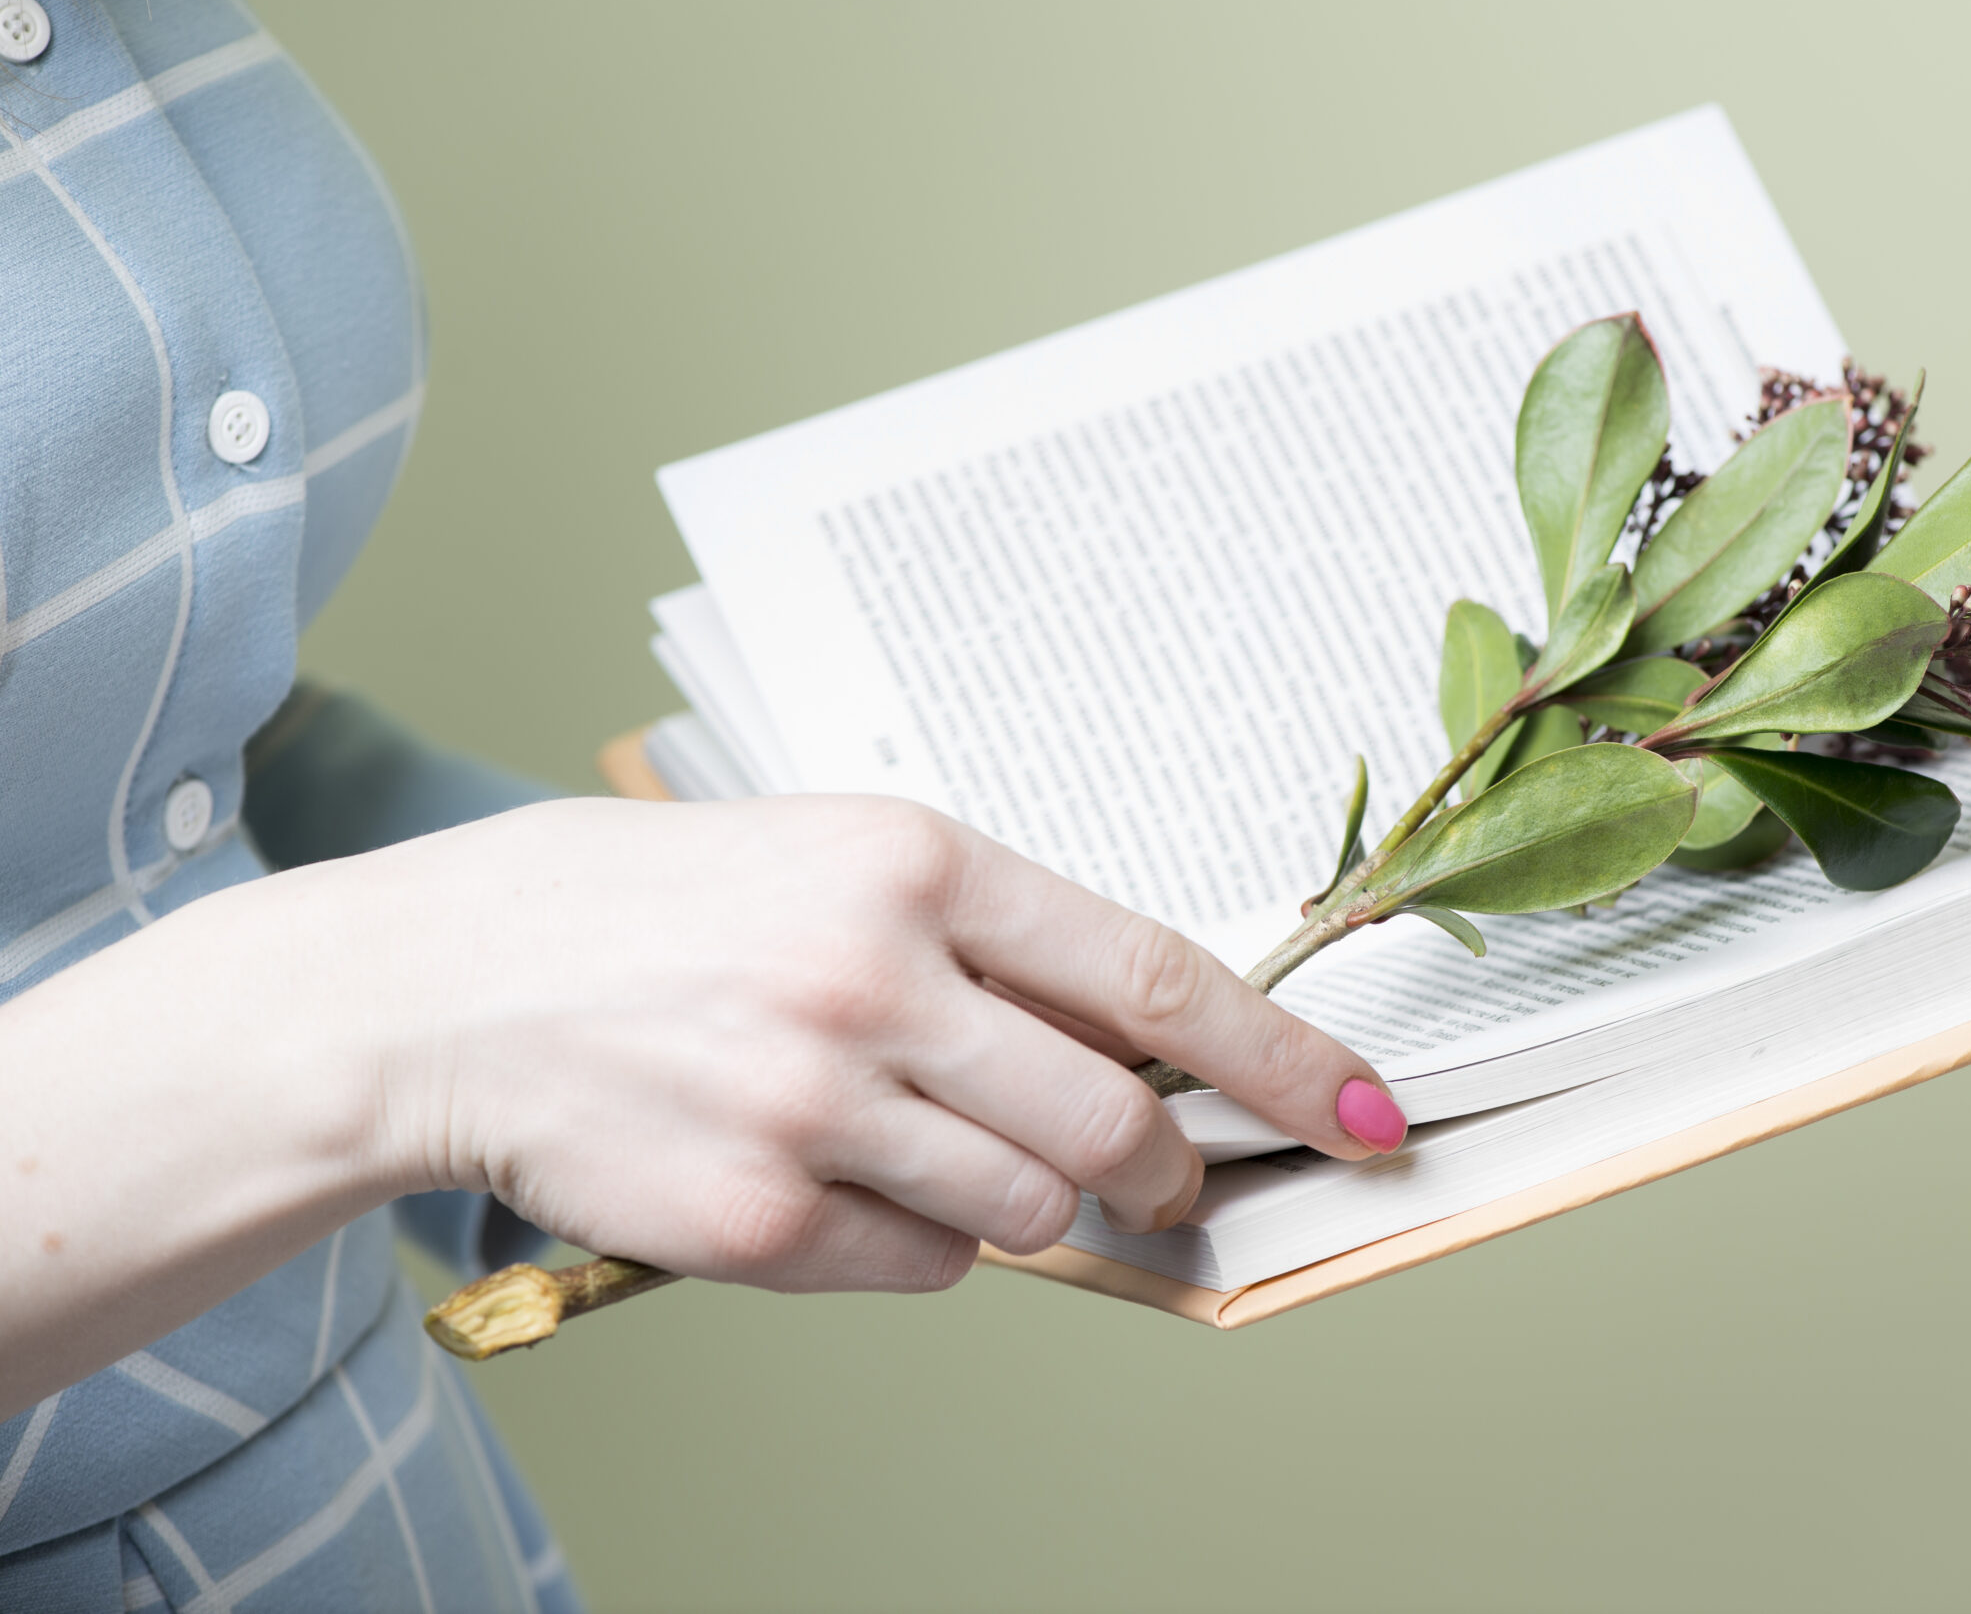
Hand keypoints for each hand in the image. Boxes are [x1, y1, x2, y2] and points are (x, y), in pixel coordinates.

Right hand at [311, 795, 1402, 1293]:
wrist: (442, 987)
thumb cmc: (653, 910)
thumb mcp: (830, 860)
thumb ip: (988, 945)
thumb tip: (1139, 1047)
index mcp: (914, 862)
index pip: (1152, 976)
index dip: (1282, 1058)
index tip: (1367, 1113)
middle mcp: (874, 978)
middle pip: (1112, 1125)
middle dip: (1165, 1173)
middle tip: (1164, 1185)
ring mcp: (813, 1105)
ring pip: (1027, 1214)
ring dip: (1014, 1201)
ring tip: (910, 1139)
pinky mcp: (754, 1217)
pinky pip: (919, 1271)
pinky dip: (907, 1245)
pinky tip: (819, 1176)